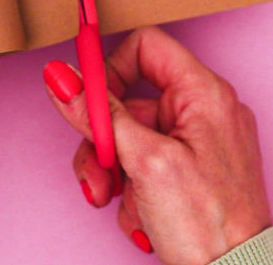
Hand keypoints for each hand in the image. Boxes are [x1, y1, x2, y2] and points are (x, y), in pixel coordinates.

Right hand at [43, 26, 271, 263]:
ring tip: (116, 203)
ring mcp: (198, 143)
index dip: (110, 69)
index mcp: (204, 93)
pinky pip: (144, 164)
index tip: (84, 101)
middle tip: (98, 172)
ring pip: (130, 138)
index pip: (146, 47)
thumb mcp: (143, 161)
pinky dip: (133, 190)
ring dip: (113, 173)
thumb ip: (100, 114)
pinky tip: (142, 217)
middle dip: (104, 141)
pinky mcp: (190, 172)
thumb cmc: (209, 223)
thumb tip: (63, 77)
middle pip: (129, 102)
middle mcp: (204, 111)